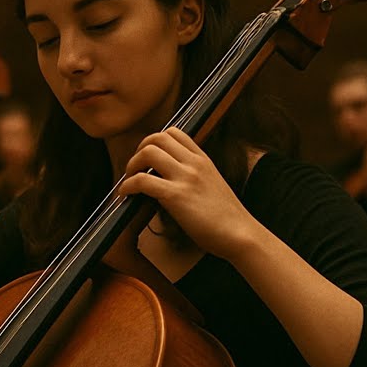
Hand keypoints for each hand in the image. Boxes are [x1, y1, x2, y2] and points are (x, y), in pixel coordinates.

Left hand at [117, 128, 259, 261]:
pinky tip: (126, 194)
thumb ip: (195, 176)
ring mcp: (185, 178)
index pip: (174, 132)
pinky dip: (128, 185)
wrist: (240, 234)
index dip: (154, 142)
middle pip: (157, 138)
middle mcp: (194, 163)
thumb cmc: (227, 218)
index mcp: (203, 159)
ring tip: (129, 180)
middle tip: (134, 168)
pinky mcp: (176, 196)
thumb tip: (171, 180)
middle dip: (139, 150)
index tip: (147, 158)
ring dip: (132, 165)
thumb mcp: (213, 185)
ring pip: (148, 153)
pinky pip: (142, 181)